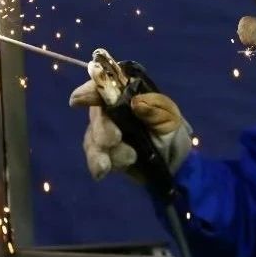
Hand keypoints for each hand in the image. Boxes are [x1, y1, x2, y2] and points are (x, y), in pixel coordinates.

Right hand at [70, 80, 192, 179]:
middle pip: (96, 114)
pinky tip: (102, 172)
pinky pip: (94, 156)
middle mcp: (112, 109)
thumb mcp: (170, 118)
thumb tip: (136, 102)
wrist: (175, 162)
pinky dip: (97, 164)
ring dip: (103, 150)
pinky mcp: (104, 152)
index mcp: (128, 93)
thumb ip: (155, 109)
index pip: (106, 84)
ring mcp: (105, 131)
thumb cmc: (171, 130)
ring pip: (92, 137)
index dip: (90, 90)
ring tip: (129, 158)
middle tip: (114, 139)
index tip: (79, 99)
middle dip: (101, 128)